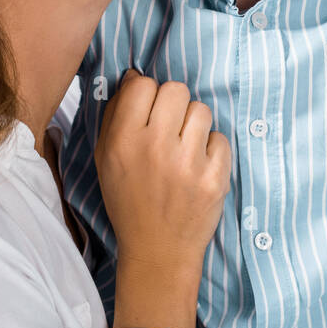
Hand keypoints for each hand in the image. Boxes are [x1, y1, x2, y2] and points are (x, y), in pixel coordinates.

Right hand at [94, 70, 230, 327]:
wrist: (158, 250)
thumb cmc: (129, 200)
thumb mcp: (105, 159)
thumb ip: (115, 115)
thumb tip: (134, 76)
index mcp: (123, 141)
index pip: (143, 84)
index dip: (147, 94)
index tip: (148, 111)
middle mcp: (155, 148)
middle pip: (176, 89)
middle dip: (174, 105)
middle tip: (170, 128)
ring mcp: (188, 163)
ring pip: (202, 110)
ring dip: (195, 125)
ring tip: (185, 148)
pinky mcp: (216, 178)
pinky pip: (221, 138)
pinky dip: (212, 150)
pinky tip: (199, 167)